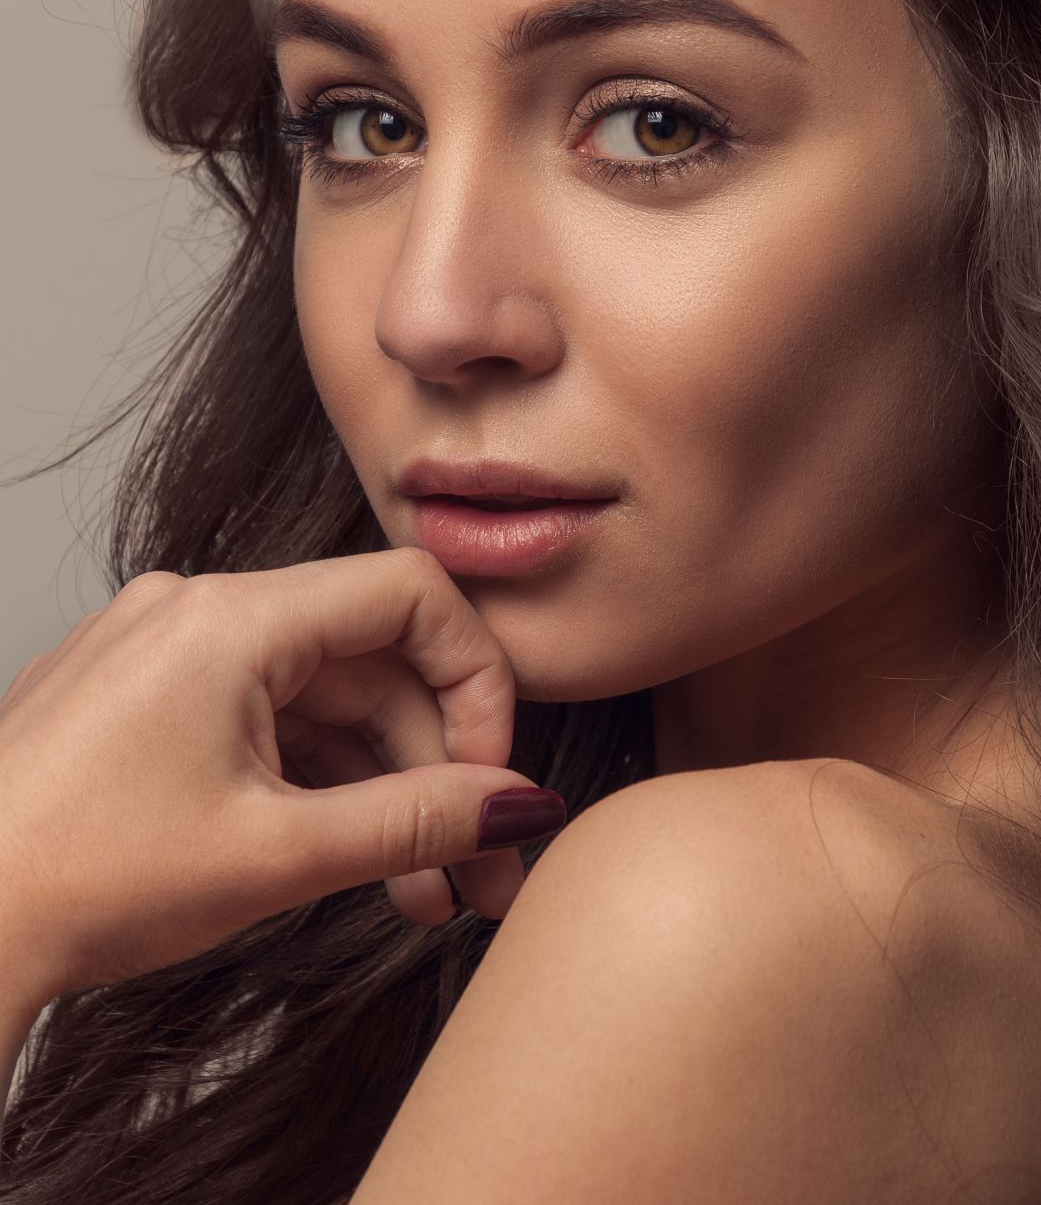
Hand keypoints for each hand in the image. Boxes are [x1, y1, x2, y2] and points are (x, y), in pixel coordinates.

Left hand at [0, 549, 564, 1010]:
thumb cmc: (76, 883)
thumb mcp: (276, 855)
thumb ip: (417, 820)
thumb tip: (519, 804)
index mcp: (229, 619)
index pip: (408, 594)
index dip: (474, 678)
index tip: (491, 775)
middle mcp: (199, 613)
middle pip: (372, 663)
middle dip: (436, 768)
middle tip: (477, 866)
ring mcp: (171, 655)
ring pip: (324, 702)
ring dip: (383, 791)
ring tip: (422, 892)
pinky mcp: (151, 700)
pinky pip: (269, 720)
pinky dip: (320, 784)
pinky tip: (354, 861)